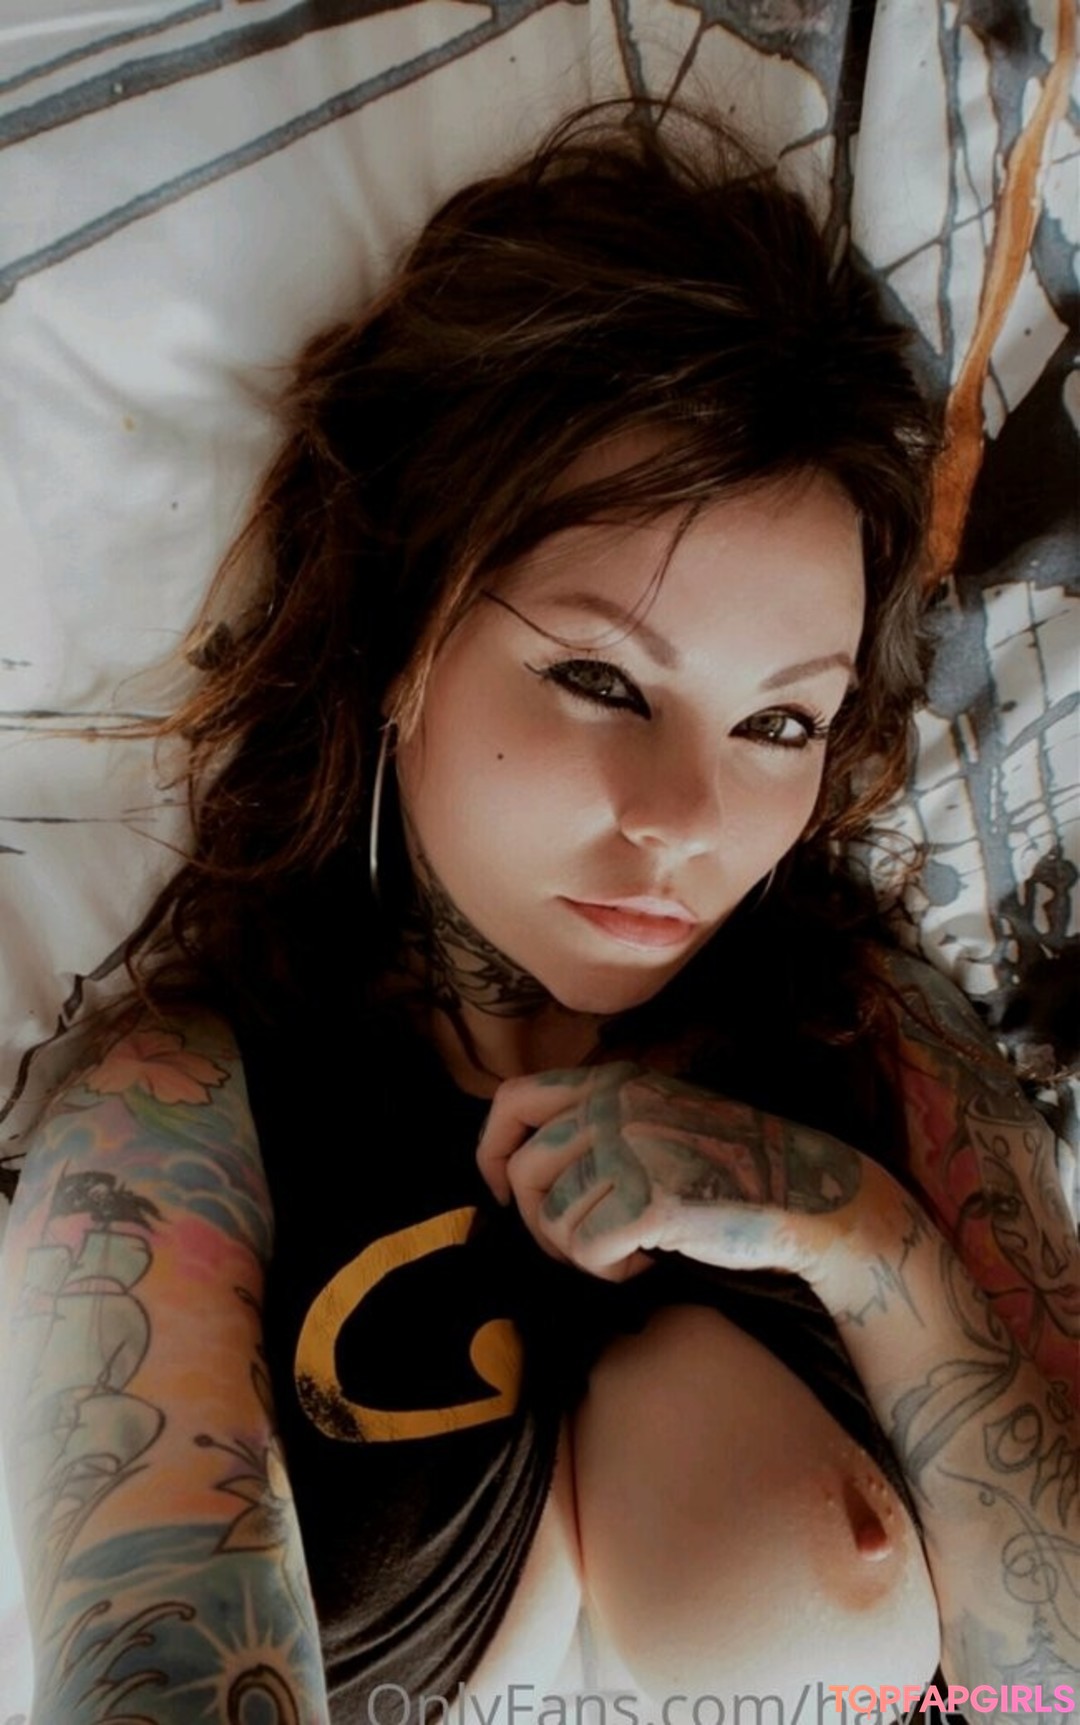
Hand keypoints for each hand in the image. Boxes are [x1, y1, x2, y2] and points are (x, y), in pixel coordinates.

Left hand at [476, 1062, 864, 1282]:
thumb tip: (520, 1173)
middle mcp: (613, 1104)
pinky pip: (588, 1253)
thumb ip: (596, 1128)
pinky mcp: (647, 1199)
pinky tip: (649, 1262)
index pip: (511, 1101)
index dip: (491, 1152)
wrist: (805, 1194)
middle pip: (524, 1173)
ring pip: (553, 1221)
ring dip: (584, 1253)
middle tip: (583, 1246)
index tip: (502, 1194)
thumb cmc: (728, 1170)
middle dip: (541, 1224)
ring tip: (632, 1249)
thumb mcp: (655, 1120)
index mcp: (610, 1080)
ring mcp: (630, 1148)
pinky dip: (612, 1272)